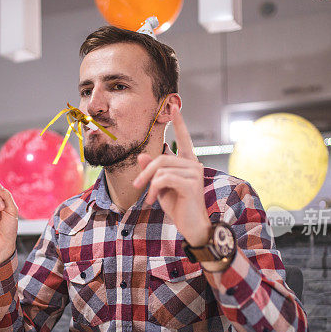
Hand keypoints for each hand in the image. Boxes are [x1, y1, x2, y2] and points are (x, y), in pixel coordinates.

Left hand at [132, 108, 210, 246]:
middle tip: (136, 186)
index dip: (179, 122)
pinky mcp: (191, 184)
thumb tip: (142, 156)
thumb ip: (153, 171)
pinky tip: (153, 200)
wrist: (192, 226)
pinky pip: (164, 179)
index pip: (184, 139)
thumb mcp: (161, 187)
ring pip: (161, 169)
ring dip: (149, 184)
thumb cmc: (178, 206)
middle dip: (145, 173)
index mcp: (188, 163)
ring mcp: (194, 173)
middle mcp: (194, 164)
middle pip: (161, 159)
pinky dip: (154, 189)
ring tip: (148, 198)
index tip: (174, 105)